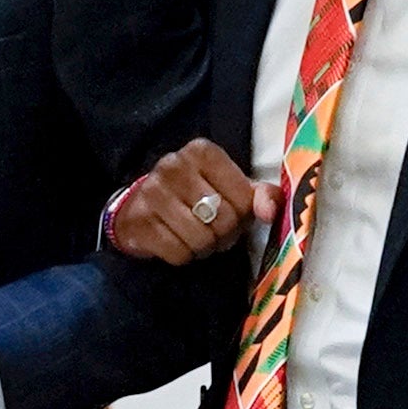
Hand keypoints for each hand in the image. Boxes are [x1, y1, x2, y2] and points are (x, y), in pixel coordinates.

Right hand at [106, 140, 273, 263]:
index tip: (229, 215)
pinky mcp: (138, 221)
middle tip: (212, 231)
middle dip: (223, 235)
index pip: (243, 198)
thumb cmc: (192, 196)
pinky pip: (178, 253)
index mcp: (202, 152)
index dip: (242, 217)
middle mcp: (174, 165)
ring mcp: (152, 193)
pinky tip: (176, 243)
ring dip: (204, 248)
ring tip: (195, 238)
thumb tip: (269, 212)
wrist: (139, 208)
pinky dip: (183, 256)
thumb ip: (259, 195)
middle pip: (223, 220)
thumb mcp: (230, 187)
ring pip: (201, 239)